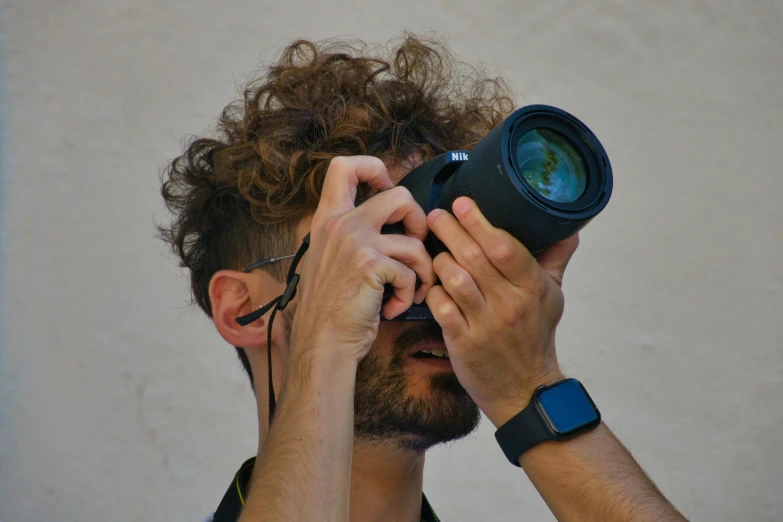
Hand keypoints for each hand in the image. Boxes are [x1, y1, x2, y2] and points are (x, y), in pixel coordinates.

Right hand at [290, 156, 435, 361]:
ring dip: (422, 269)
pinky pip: (411, 271)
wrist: (321, 342)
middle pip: (399, 194)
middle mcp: (340, 224)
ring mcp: (356, 242)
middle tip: (414, 247)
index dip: (375, 169)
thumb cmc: (330, 308)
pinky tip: (394, 308)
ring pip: (414, 238)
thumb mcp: (328, 259)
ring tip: (410, 290)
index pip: (344, 166)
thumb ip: (350, 235)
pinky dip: (410, 294)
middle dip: (418, 221)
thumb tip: (389, 224)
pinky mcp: (372, 265)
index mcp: (327, 219)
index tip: (387, 189)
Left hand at [425, 197, 578, 426]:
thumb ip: (555, 259)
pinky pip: (442, 308)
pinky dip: (433, 292)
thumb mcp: (553, 297)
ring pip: (455, 280)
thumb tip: (569, 225)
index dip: (480, 223)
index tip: (462, 203)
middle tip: (436, 216)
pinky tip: (431, 284)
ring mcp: (486, 324)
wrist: (525, 389)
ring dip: (440, 261)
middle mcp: (510, 304)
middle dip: (451, 231)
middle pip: (475, 258)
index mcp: (532, 288)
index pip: (506, 247)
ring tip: (432, 250)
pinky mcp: (464, 343)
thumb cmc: (535, 337)